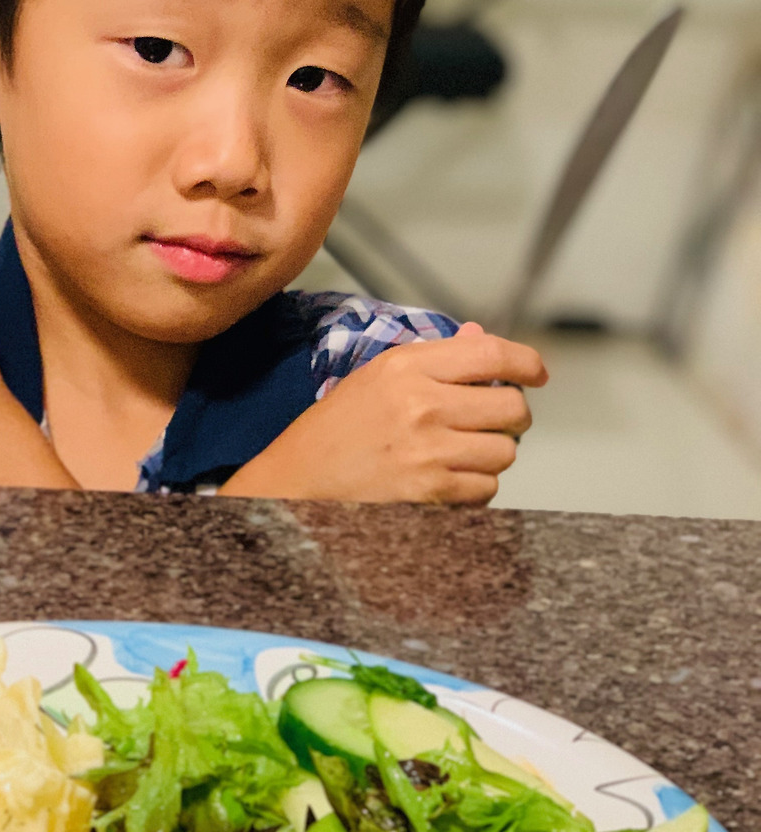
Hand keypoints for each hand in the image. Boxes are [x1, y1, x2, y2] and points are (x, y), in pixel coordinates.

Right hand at [220, 322, 546, 503]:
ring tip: (460, 452)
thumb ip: (434, 357)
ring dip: (491, 455)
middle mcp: (421, 405)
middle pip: (511, 407)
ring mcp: (427, 452)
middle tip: (491, 420)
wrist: (296, 482)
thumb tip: (482, 338)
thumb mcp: (378, 377)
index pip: (491, 353)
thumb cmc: (334, 430)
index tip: (536, 373)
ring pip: (504, 452)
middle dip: (511, 416)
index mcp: (406, 368)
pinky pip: (485, 490)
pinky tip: (447, 478)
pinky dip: (475, 488)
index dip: (527, 363)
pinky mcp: (429, 493)